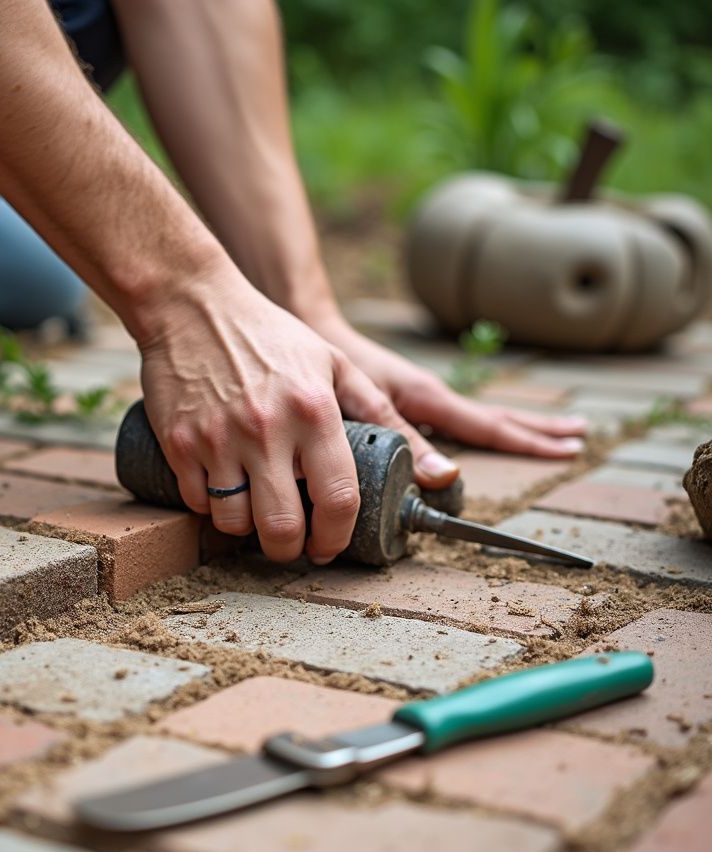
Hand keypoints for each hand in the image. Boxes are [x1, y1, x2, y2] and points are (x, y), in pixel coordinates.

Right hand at [138, 272, 406, 564]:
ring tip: (254, 512)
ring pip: (234, 522)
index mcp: (314, 411)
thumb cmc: (269, 334)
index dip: (335, 537)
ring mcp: (218, 438)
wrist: (191, 303)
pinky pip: (196, 501)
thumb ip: (381, 414)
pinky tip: (221, 489)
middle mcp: (267, 429)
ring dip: (246, 529)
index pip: (337, 499)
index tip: (329, 546)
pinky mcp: (179, 441)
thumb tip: (438, 468)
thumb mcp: (335, 362)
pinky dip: (210, 506)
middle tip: (292, 544)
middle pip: (282, 527)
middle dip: (289, 550)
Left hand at [309, 314, 586, 488]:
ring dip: (517, 426)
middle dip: (539, 430)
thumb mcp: (373, 407)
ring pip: (481, 418)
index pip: (493, 426)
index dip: (531, 441)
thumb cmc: (339, 370)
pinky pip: (457, 419)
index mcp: (432, 399)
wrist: (312, 335)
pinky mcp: (408, 400)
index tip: (568, 449)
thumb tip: (446, 476)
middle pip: (498, 419)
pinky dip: (483, 428)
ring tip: (551, 433)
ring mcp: (424, 398)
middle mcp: (434, 398)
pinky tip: (482, 437)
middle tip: (578, 439)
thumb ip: (406, 440)